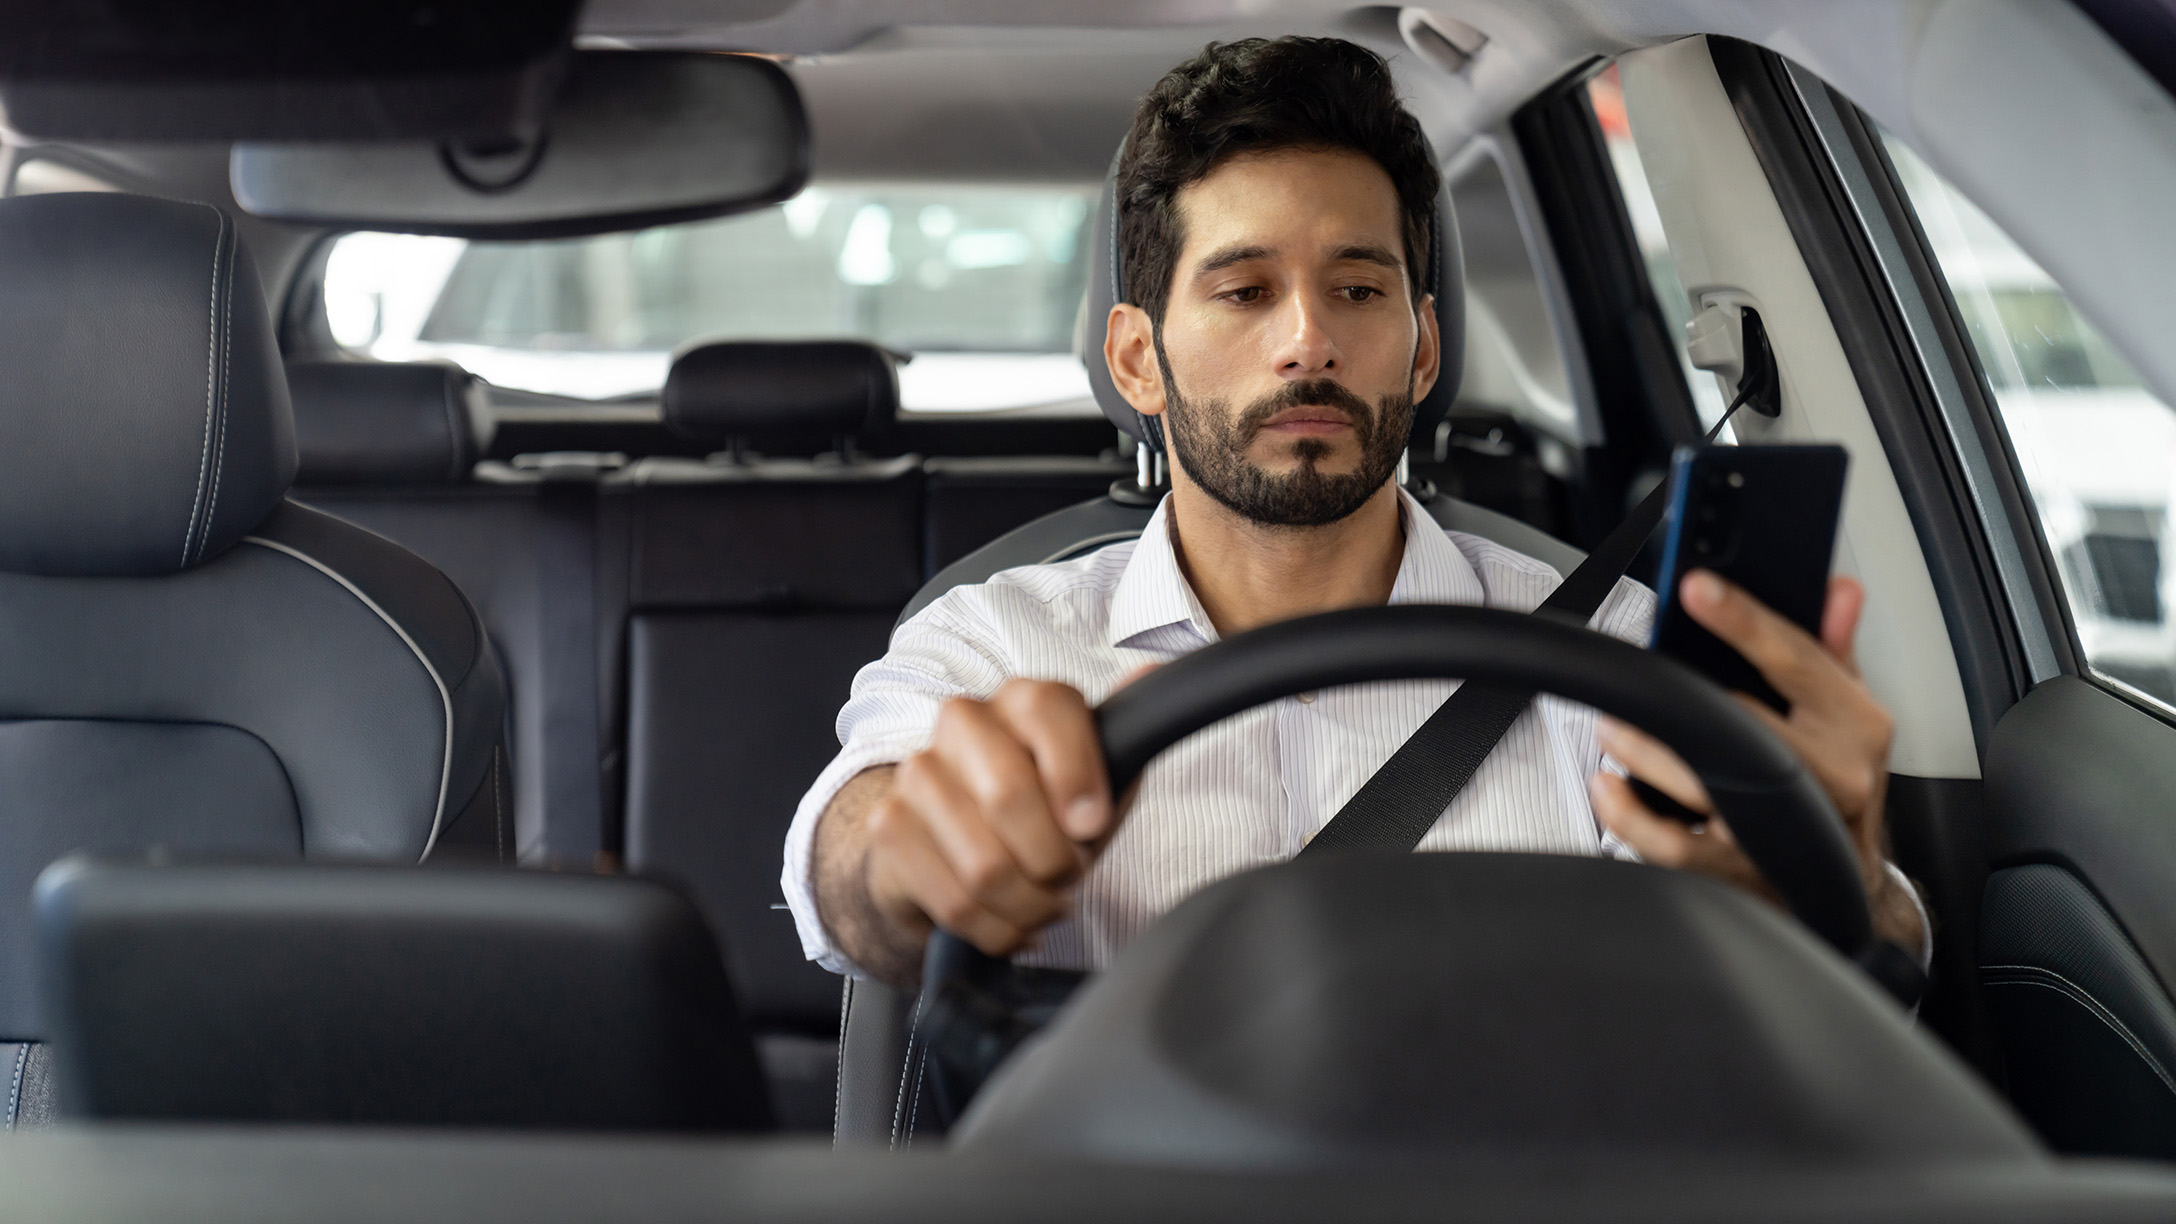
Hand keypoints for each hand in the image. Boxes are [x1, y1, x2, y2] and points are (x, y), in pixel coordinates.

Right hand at [862, 679, 1121, 956]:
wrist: (954, 847)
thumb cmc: (1041, 812)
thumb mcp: (1096, 784)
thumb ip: (1123, 741)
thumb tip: (1150, 671)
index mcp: (1022, 700)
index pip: (1048, 712)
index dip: (1076, 776)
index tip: (1091, 825)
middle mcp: (964, 721)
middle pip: (1008, 795)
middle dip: (1053, 860)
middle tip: (1067, 876)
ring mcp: (918, 771)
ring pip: (984, 865)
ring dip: (1029, 905)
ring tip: (1041, 903)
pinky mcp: (888, 825)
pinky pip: (955, 901)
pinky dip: (996, 928)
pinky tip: (1008, 920)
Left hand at [1588, 570, 1924, 950]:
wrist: (1849, 884)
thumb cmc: (1838, 783)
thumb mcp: (1849, 710)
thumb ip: (1832, 647)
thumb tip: (1837, 589)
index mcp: (1856, 726)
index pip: (1796, 660)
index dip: (1743, 621)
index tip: (1696, 587)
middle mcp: (1831, 778)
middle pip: (1745, 726)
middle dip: (1680, 698)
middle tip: (1633, 675)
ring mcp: (1788, 831)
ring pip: (1706, 787)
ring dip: (1644, 753)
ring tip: (1612, 726)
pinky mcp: (1746, 872)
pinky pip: (1679, 849)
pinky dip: (1633, 819)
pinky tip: (1609, 789)